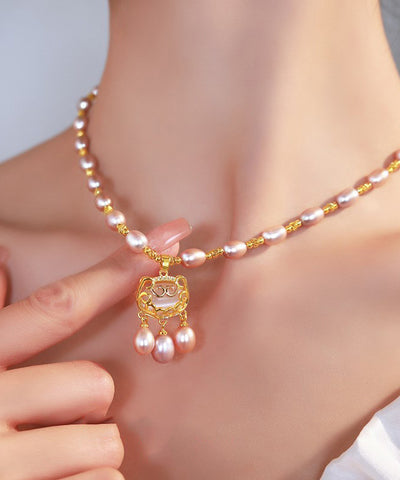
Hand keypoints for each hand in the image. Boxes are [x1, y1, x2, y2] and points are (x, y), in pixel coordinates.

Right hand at [0, 218, 190, 479]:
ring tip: (44, 462)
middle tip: (50, 421)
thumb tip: (4, 257)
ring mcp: (10, 467)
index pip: (57, 308)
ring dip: (87, 454)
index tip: (165, 241)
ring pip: (106, 444)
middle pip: (96, 385)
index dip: (115, 274)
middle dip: (87, 406)